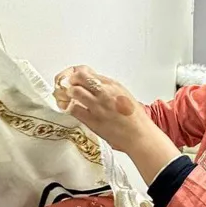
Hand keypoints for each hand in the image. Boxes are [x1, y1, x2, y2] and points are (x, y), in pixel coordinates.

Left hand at [53, 66, 179, 182]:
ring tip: (68, 98)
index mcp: (113, 85)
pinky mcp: (93, 120)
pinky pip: (74, 109)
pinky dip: (69, 108)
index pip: (87, 72)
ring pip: (74, 91)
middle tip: (67, 86)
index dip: (76, 74)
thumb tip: (92, 84)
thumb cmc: (134, 118)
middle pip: (79, 77)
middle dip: (70, 81)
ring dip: (68, 94)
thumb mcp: (123, 94)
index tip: (73, 78)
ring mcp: (98, 106)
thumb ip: (107, 88)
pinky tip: (71, 109)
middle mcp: (105, 93)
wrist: (138, 135)